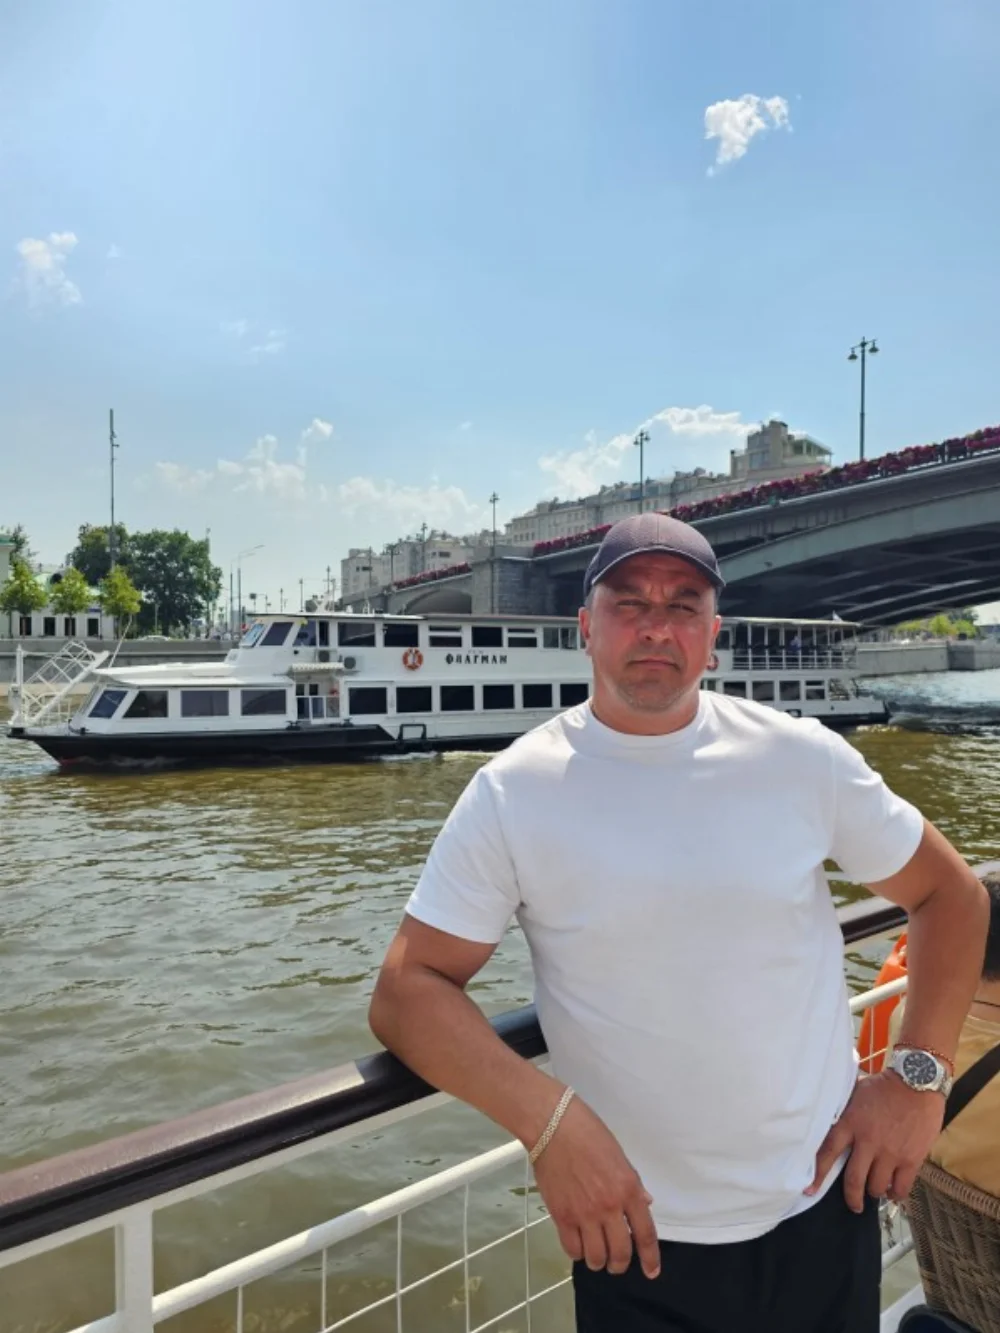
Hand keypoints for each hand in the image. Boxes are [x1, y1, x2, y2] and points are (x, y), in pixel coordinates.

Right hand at [532, 1096, 660, 1279]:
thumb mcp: (619, 1156)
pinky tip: (579, 1244)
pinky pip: (572, 1249)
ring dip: (599, 1261)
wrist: (553, 1125)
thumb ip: (632, 1184)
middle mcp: (609, 1206)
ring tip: (597, 1255)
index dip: (650, 1258)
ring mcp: (584, 1213)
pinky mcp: (561, 1216)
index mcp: (628, 1188)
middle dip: (620, 1264)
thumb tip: (643, 1203)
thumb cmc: (586, 1131)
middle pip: (620, 1252)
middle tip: (617, 1263)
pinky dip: (577, 1252)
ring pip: (596, 1257)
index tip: (651, 1271)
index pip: (645, 1233)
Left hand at [807, 1072, 944, 1210]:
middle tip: (853, 1204)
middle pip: (853, 1180)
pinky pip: (900, 1187)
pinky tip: (892, 1191)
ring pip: (876, 1187)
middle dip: (852, 1197)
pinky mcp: (911, 1159)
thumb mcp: (856, 1093)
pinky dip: (894, 1194)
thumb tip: (828, 1120)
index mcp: (850, 1122)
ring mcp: (890, 1152)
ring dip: (874, 1192)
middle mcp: (868, 1141)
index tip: (810, 1190)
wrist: (918, 1082)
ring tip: (875, 1189)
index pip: (828, 1152)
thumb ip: (844, 1111)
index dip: (818, 1174)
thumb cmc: (885, 1085)